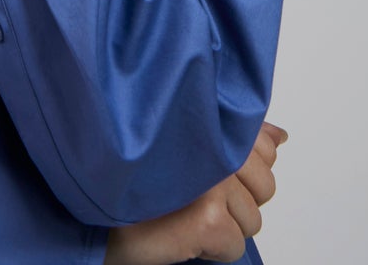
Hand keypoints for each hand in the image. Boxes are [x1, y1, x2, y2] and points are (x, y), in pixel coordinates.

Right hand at [103, 122, 287, 263]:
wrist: (87, 213)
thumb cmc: (133, 176)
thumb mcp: (189, 146)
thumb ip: (236, 136)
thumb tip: (280, 136)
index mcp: (206, 117)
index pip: (264, 147)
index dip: (244, 167)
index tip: (211, 173)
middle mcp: (210, 141)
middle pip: (265, 186)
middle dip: (237, 200)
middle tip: (193, 195)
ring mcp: (212, 181)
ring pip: (252, 220)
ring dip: (223, 225)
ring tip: (183, 211)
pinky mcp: (208, 219)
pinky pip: (235, 247)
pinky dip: (212, 250)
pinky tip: (181, 232)